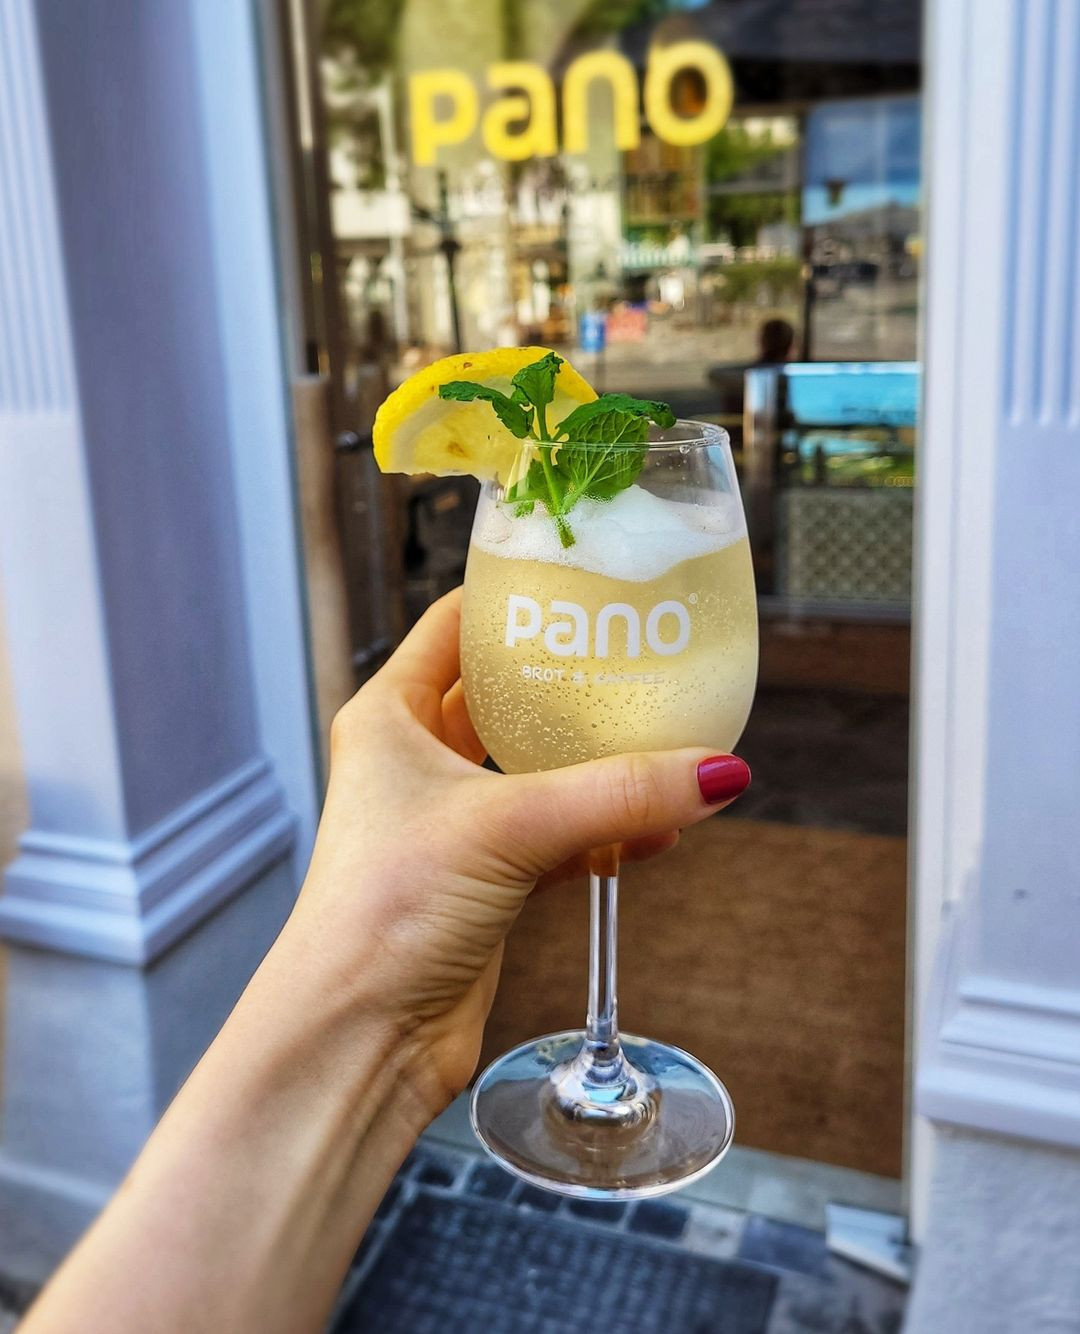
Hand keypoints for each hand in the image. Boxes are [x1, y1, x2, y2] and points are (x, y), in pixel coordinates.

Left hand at [282, 588, 749, 1118]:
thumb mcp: (506, 829)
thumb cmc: (382, 914)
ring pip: (537, 769)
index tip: (586, 585)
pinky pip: (558, 835)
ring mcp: (453, 822)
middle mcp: (416, 761)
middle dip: (572, 681)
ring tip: (665, 738)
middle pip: (506, 696)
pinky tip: (656, 828)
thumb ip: (615, 795)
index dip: (516, 599)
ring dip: (596, 762)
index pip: (457, 625)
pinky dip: (603, 830)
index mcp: (391, 716)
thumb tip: (716, 771)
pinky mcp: (485, 879)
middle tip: (642, 657)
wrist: (357, 1037)